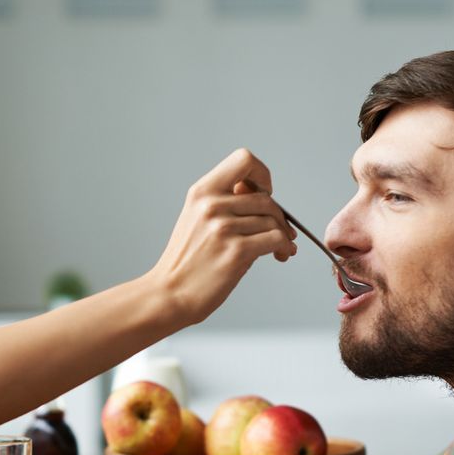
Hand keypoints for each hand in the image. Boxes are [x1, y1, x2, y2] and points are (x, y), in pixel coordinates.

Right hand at [150, 148, 296, 324]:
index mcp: (201, 192)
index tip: (262, 193)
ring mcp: (222, 228)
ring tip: (279, 249)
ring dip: (283, 236)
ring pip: (273, 221)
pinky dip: (284, 247)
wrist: (169, 294)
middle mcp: (211, 205)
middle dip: (278, 217)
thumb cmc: (186, 262)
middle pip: (265, 199)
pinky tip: (281, 254)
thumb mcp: (196, 219)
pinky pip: (276, 239)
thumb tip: (263, 193)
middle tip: (279, 232)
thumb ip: (225, 202)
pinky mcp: (235, 252)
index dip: (261, 175)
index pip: (244, 160)